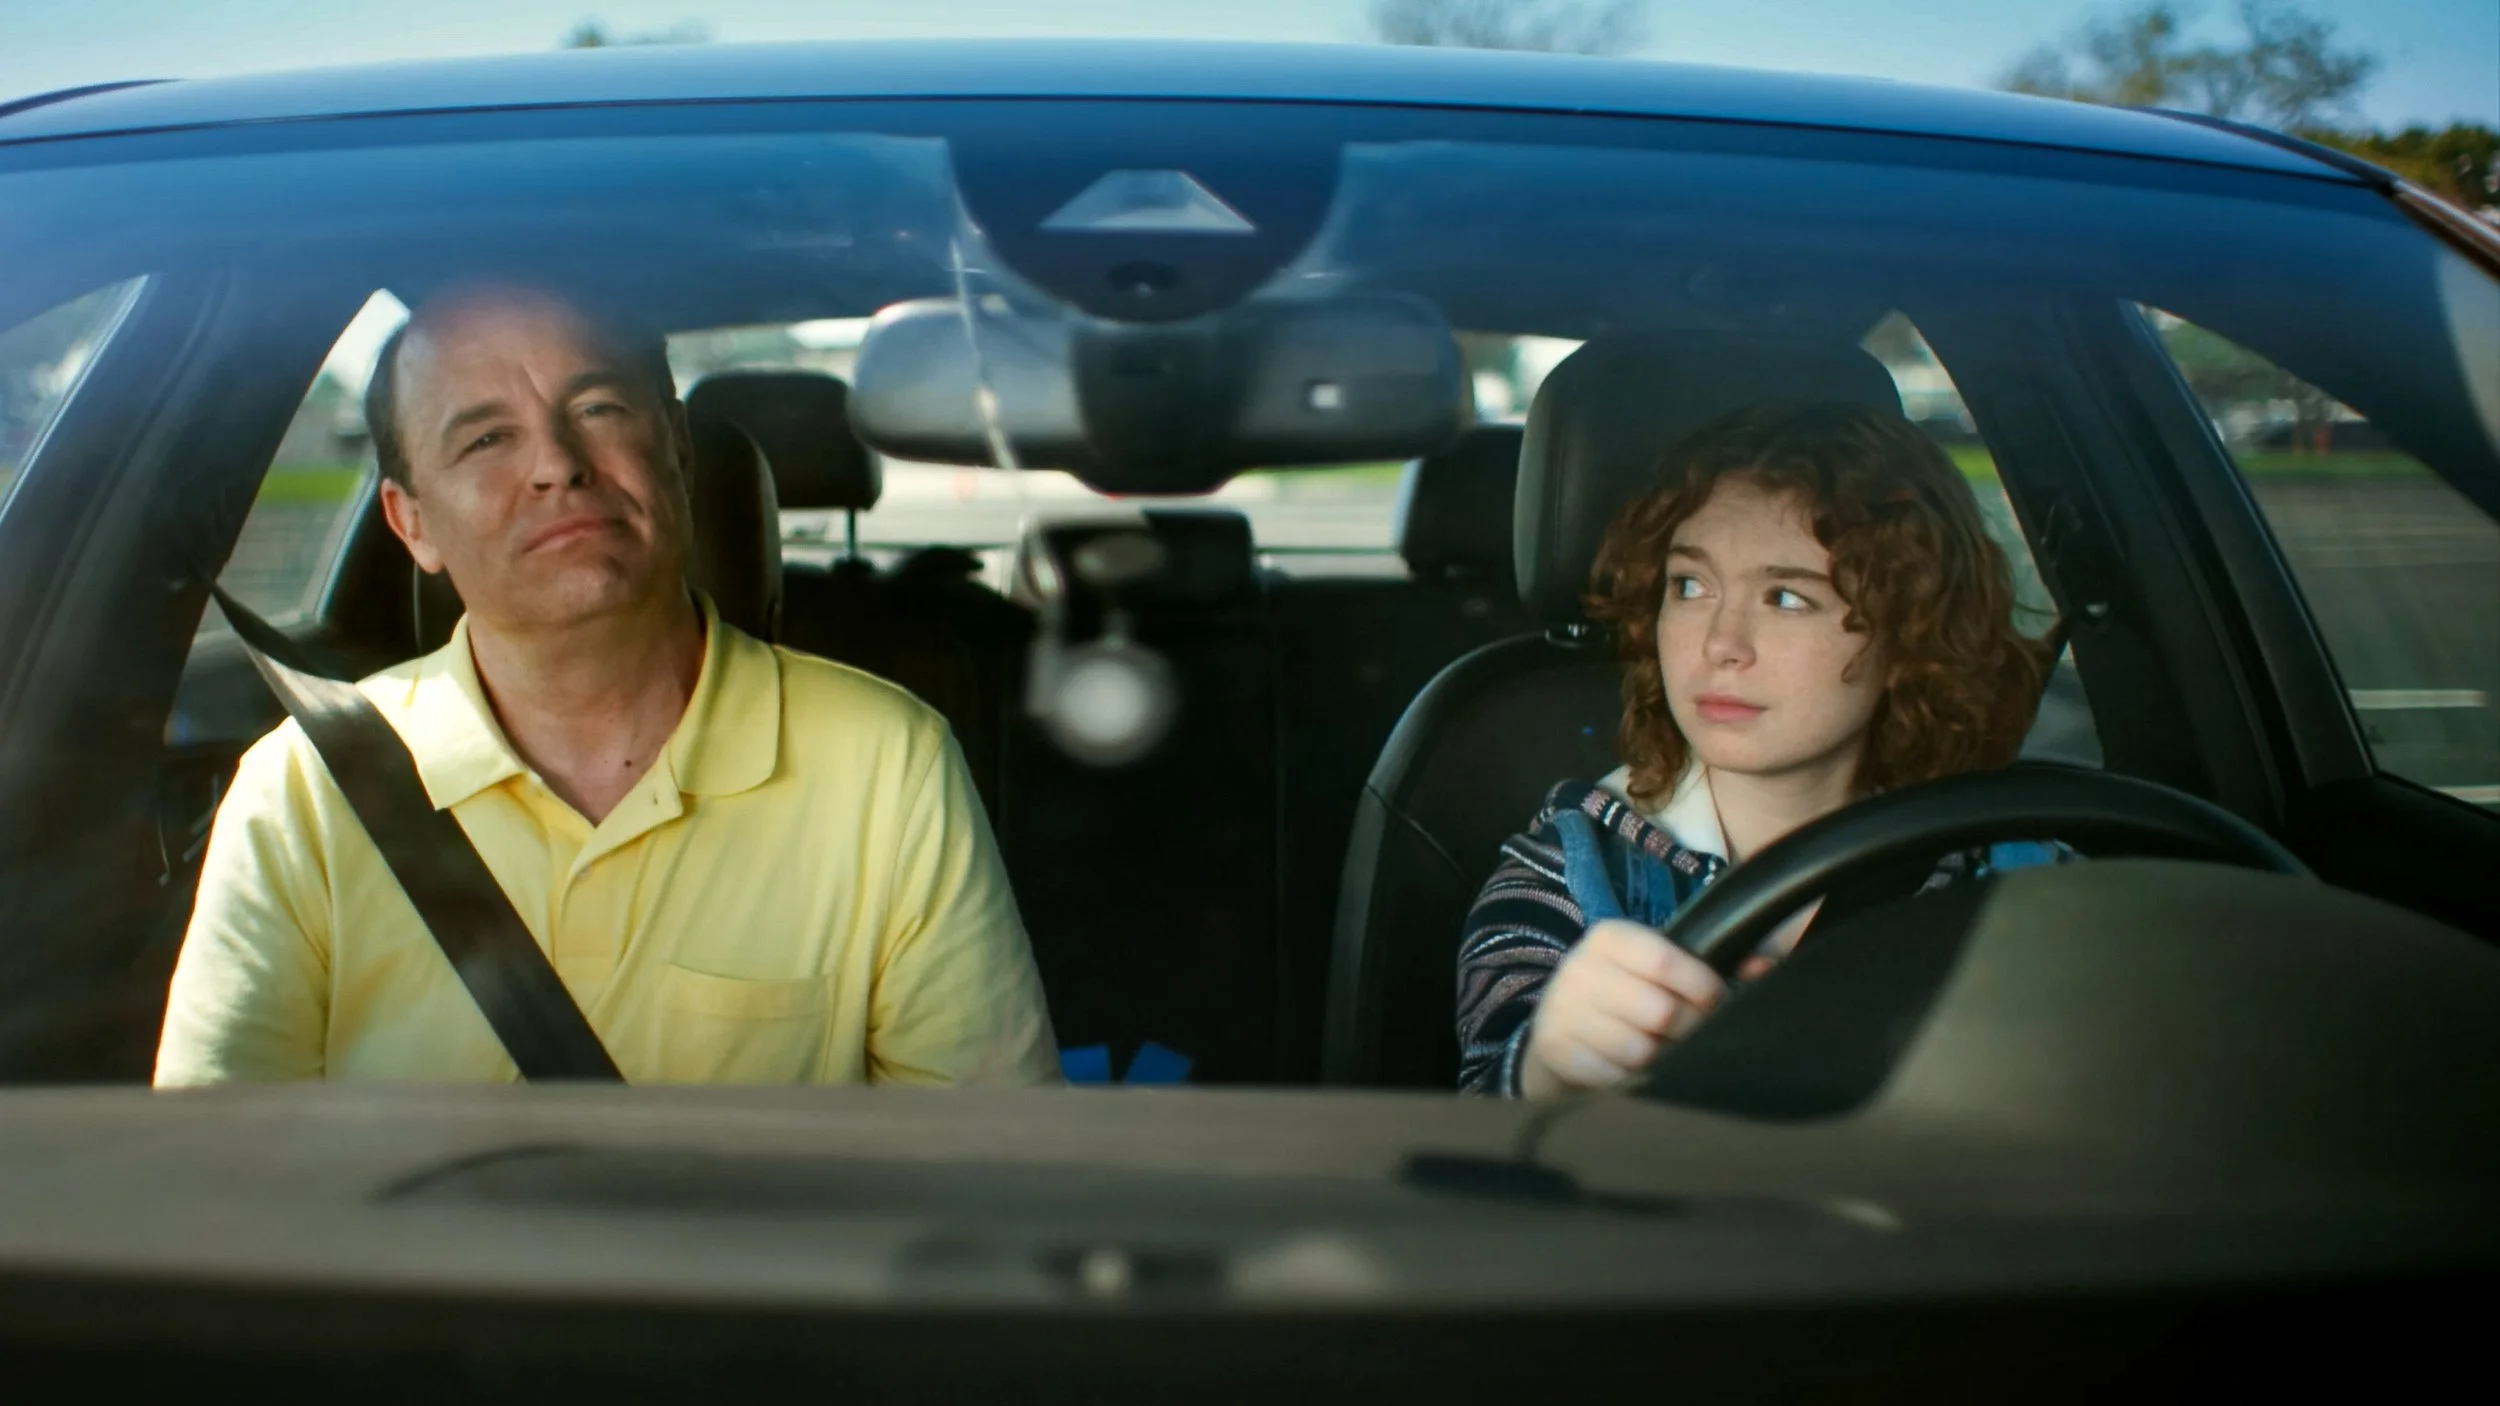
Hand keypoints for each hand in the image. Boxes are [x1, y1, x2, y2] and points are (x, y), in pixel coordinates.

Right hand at [1519, 919, 1727, 1097]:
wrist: (1560, 1030)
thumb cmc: (1628, 993)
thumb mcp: (1660, 968)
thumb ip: (1715, 962)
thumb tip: (1765, 967)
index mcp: (1610, 937)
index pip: (1666, 960)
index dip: (1703, 988)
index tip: (1716, 1003)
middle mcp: (1580, 968)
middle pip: (1660, 1012)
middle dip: (1687, 1031)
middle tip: (1689, 1034)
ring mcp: (1563, 1010)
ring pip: (1639, 1050)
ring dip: (1659, 1058)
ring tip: (1659, 1050)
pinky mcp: (1553, 1050)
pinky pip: (1614, 1076)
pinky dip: (1631, 1079)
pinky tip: (1630, 1068)